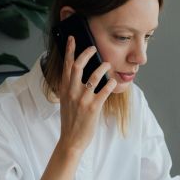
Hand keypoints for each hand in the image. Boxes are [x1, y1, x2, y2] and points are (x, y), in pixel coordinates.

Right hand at [58, 36, 116, 152]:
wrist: (71, 140)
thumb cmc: (70, 121)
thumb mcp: (66, 102)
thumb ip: (70, 89)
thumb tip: (79, 76)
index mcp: (64, 90)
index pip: (66, 66)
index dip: (69, 50)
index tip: (72, 39)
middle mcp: (72, 92)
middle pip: (77, 65)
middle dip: (86, 53)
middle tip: (93, 48)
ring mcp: (82, 100)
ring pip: (94, 76)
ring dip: (103, 67)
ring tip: (108, 64)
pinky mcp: (93, 108)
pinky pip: (104, 91)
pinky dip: (111, 84)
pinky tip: (114, 82)